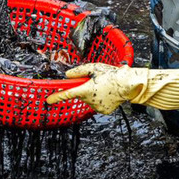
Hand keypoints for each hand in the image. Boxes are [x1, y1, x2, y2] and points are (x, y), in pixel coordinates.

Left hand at [46, 63, 178, 115]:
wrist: (130, 84)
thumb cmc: (113, 73)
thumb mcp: (95, 67)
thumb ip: (79, 71)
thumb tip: (68, 75)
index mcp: (87, 89)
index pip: (68, 94)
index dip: (56, 97)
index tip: (47, 100)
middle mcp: (91, 100)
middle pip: (80, 95)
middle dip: (83, 89)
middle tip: (94, 81)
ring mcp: (98, 107)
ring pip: (88, 100)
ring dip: (92, 94)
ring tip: (104, 86)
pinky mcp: (104, 110)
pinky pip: (97, 104)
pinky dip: (99, 99)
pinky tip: (107, 93)